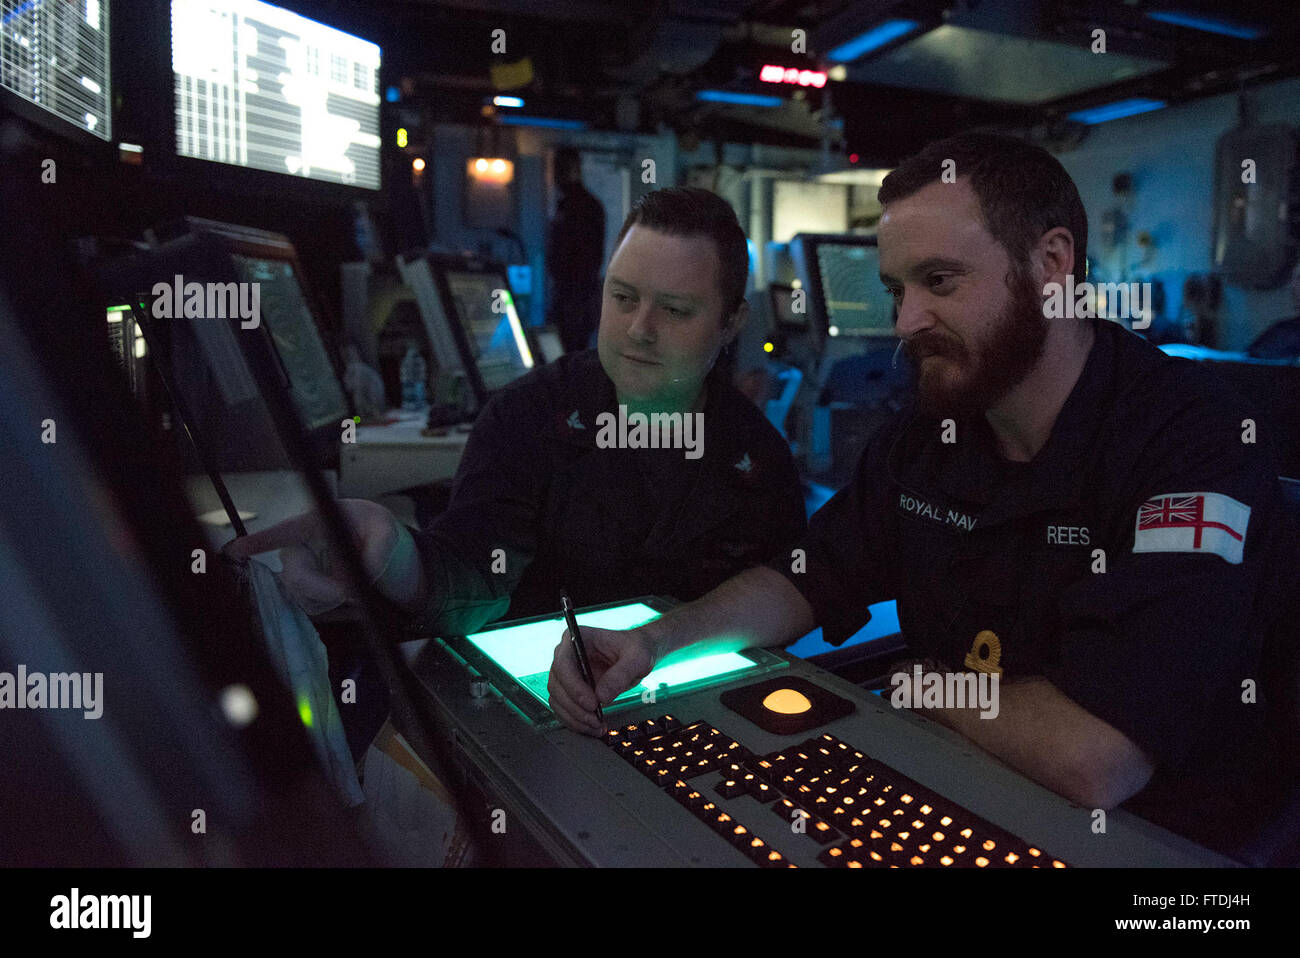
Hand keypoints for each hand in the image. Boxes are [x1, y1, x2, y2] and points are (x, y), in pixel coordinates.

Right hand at [221, 498, 425, 614]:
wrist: (384, 555)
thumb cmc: (379, 531)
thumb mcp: (386, 531)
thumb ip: (378, 548)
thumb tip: (362, 574)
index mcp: (317, 522)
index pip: (285, 531)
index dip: (261, 540)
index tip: (237, 549)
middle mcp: (302, 546)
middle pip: (295, 574)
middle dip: (322, 588)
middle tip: (349, 591)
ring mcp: (302, 570)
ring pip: (302, 594)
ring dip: (329, 598)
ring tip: (355, 588)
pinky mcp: (306, 590)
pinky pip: (309, 606)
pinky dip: (329, 606)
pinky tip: (345, 595)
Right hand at [547, 625, 660, 735]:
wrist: (635, 657)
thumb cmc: (635, 649)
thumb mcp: (637, 658)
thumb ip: (621, 674)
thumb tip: (602, 697)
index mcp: (577, 639)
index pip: (563, 663)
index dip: (573, 686)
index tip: (592, 703)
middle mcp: (566, 655)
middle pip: (556, 685)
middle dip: (574, 707)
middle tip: (595, 719)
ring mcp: (566, 674)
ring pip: (557, 700)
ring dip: (574, 718)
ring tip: (597, 726)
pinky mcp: (569, 690)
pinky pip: (564, 709)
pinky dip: (576, 721)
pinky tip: (594, 727)